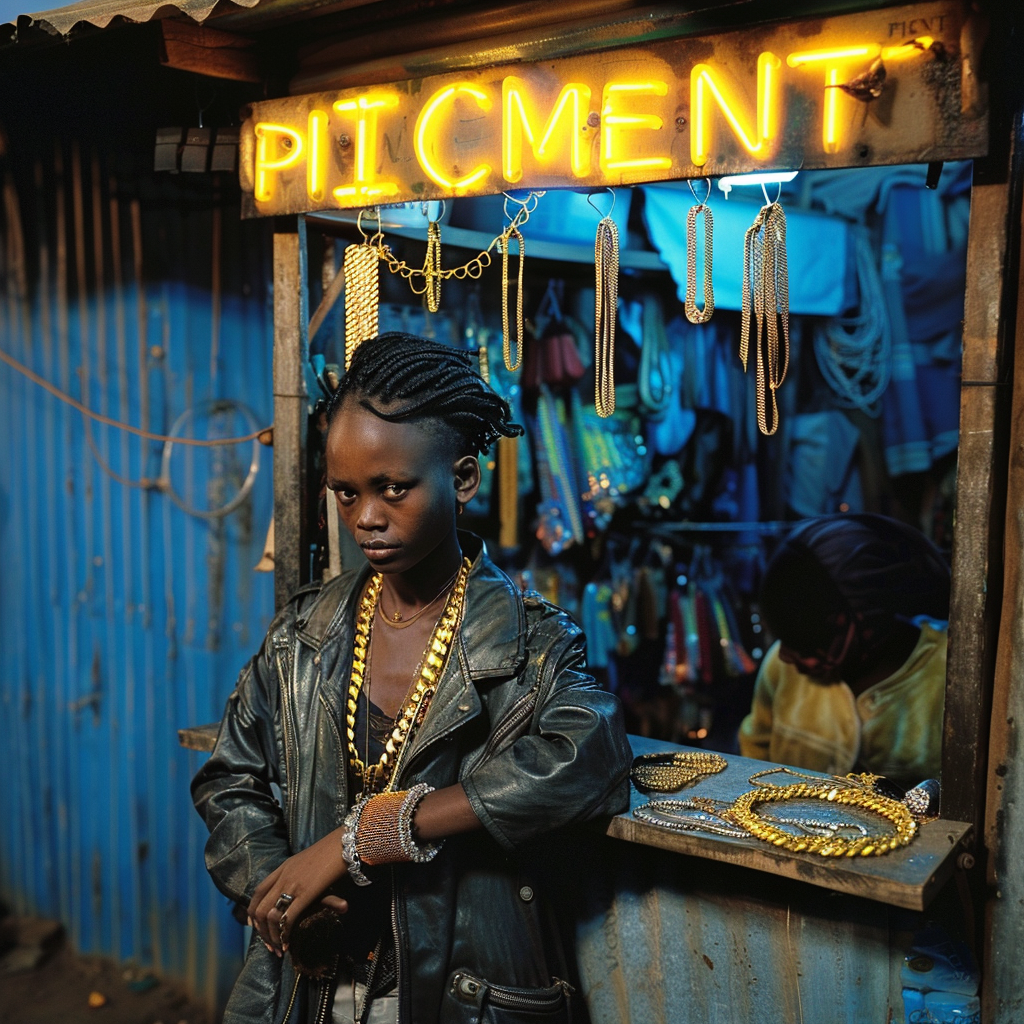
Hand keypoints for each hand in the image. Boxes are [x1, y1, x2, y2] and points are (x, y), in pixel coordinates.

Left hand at [247, 829, 348, 955]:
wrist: (344, 842)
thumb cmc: (333, 853)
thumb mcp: (314, 868)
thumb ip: (308, 883)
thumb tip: (317, 897)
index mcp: (283, 868)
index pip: (258, 892)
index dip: (253, 912)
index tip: (258, 928)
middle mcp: (283, 876)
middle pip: (258, 908)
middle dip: (261, 931)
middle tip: (270, 945)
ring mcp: (292, 883)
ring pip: (269, 915)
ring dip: (271, 936)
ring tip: (279, 948)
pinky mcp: (305, 892)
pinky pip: (287, 917)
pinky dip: (284, 934)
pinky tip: (287, 943)